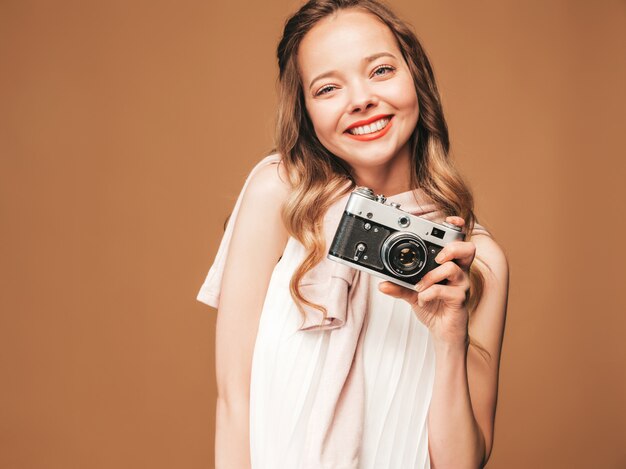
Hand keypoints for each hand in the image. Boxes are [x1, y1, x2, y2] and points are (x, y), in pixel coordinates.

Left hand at [377, 216, 475, 346]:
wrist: (442, 332)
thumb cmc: (433, 307)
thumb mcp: (412, 294)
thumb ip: (399, 286)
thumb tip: (382, 283)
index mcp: (450, 265)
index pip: (459, 241)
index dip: (457, 228)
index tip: (451, 221)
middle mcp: (459, 272)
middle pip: (468, 249)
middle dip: (452, 247)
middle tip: (437, 257)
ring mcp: (461, 285)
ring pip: (453, 269)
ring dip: (431, 276)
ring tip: (420, 286)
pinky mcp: (460, 300)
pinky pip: (445, 291)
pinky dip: (429, 294)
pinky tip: (422, 299)